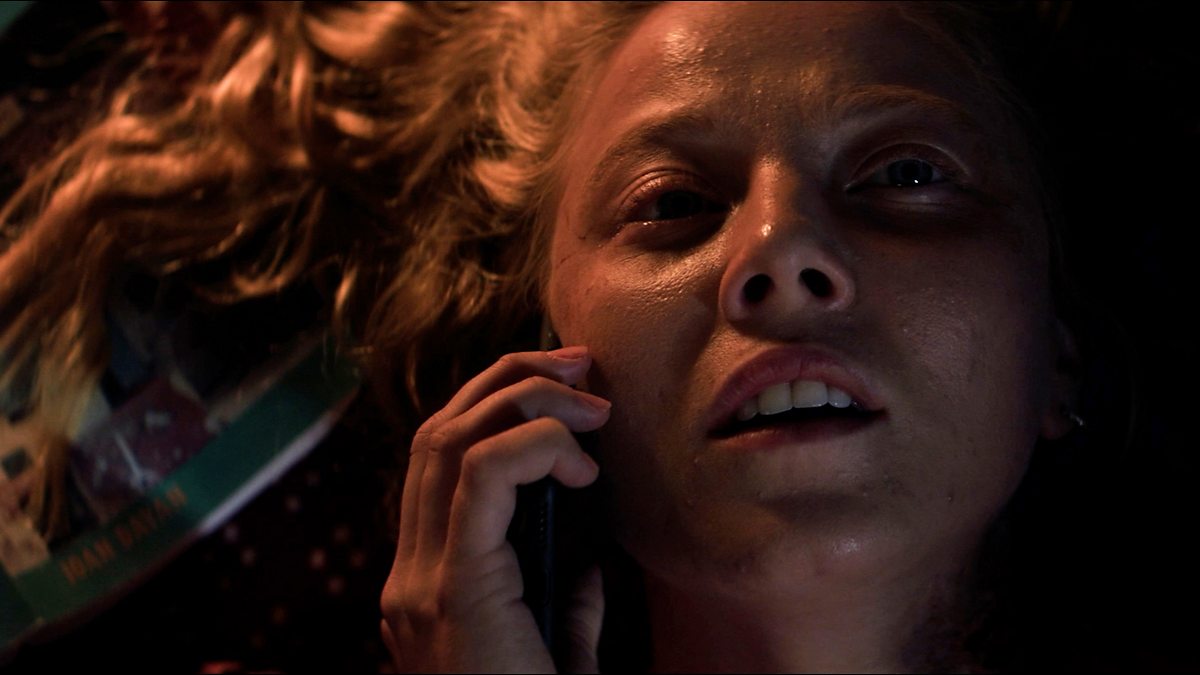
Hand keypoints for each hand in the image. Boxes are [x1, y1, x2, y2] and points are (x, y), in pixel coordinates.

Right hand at [381, 347, 609, 672]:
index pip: (440, 459)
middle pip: (438, 432)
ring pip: (448, 440)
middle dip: (508, 378)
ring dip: (523, 399)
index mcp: (427, 580)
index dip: (495, 402)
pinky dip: (531, 447)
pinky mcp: (450, 591)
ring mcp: (420, 581)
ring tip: (587, 399)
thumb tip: (592, 557)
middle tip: (577, 364)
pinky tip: (579, 464)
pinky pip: (481, 480)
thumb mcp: (557, 651)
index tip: (565, 385)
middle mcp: (410, 572)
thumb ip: (564, 599)